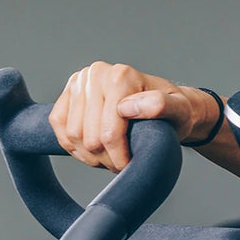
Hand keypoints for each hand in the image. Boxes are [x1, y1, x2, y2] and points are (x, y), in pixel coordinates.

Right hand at [49, 61, 217, 172]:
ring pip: (73, 135)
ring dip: (90, 156)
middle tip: (121, 164)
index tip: (131, 165)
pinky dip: (73, 147)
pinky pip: (59, 127)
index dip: (120, 156)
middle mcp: (96, 74)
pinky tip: (92, 152)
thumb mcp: (181, 109)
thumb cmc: (175, 109)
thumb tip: (126, 107)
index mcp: (121, 76)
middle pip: (89, 137)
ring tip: (109, 158)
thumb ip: (161, 105)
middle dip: (106, 158)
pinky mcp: (67, 95)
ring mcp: (79, 83)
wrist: (166, 104)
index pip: (109, 132)